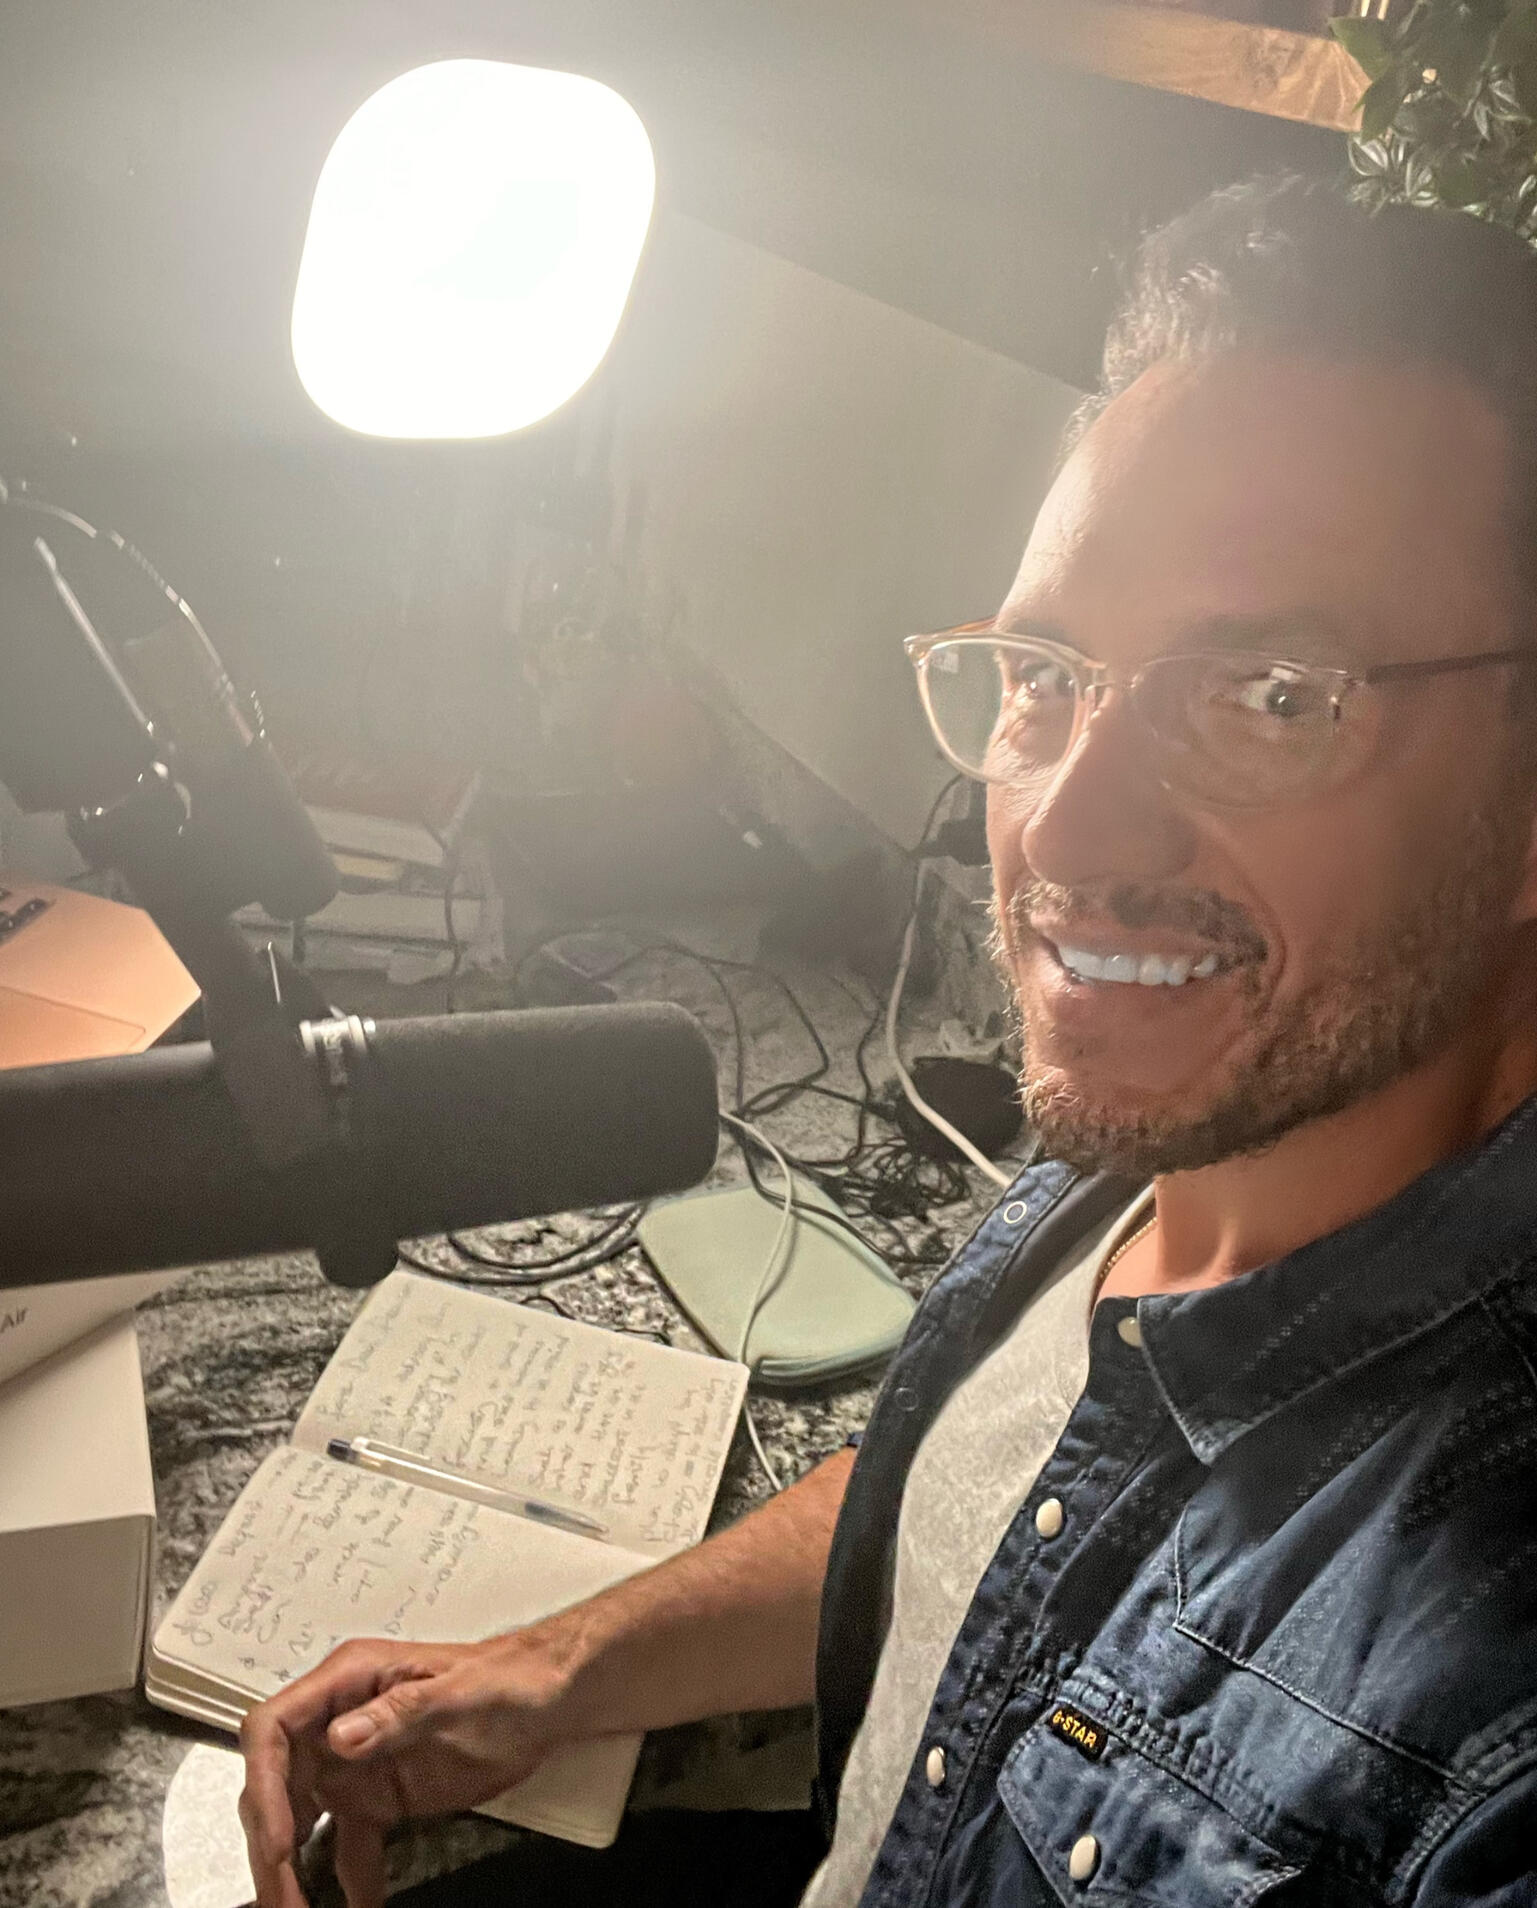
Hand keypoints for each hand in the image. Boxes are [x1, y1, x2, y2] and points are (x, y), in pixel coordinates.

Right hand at [237, 1631, 572, 1907]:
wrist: (548, 1700)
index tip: (279, 1840)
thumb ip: (398, 1713)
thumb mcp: (456, 1692)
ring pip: (301, 1821)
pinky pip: (346, 1843)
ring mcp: (357, 1761)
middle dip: (272, 1845)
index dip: (264, 1784)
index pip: (275, 1729)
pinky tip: (356, 1904)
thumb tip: (339, 1738)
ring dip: (294, 1870)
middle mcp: (342, 1719)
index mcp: (350, 1680)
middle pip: (278, 1785)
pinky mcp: (379, 1795)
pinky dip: (345, 1878)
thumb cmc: (508, 1678)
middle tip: (282, 1897)